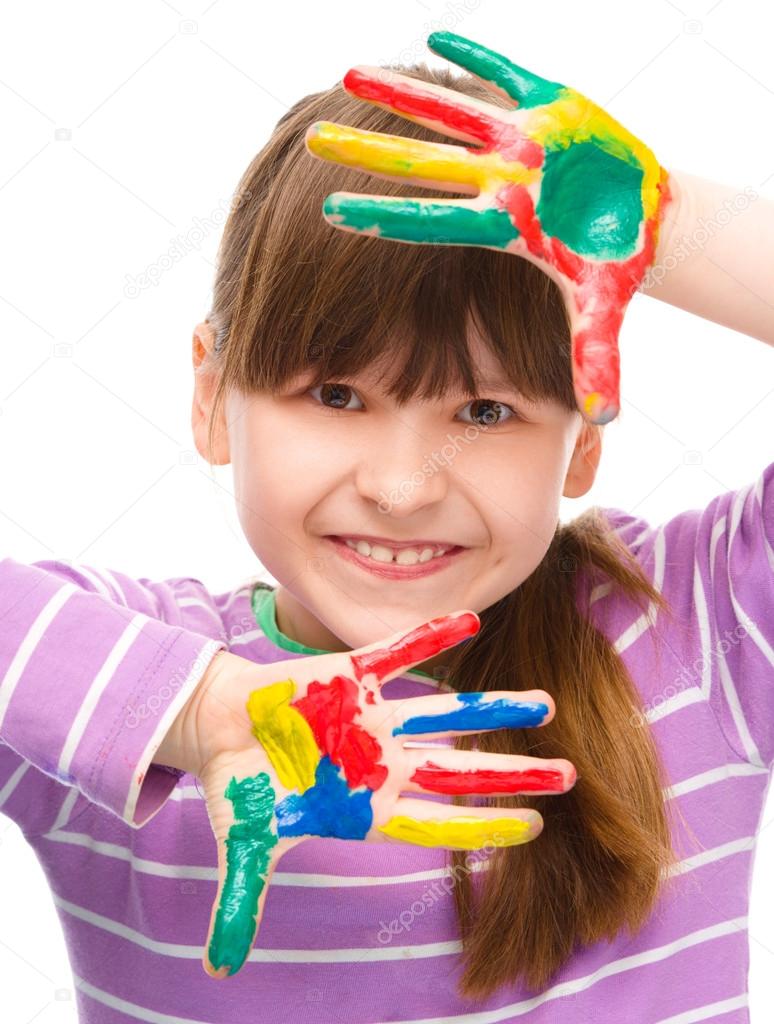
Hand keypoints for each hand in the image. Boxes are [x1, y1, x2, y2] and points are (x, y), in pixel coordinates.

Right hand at [165, 610, 575, 978]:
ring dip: (493, 707)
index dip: (485, 827)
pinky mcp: (350, 676)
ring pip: (445, 712)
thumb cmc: (239, 788)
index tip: (534, 829)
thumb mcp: (244, 846)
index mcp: (367, 806)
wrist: (218, 727)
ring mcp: (373, 718)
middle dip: (514, 775)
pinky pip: (398, 654)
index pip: (438, 823)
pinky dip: (430, 639)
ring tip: (547, 703)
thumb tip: (218, 969)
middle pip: (461, 770)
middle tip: (571, 777)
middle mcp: (383, 762)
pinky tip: (470, 621)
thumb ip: (241, 901)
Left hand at [304, 30, 672, 424]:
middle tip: (314, 139)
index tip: (325, 211)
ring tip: (349, 73)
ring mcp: (520, 144)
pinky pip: (508, 75)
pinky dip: (478, 54)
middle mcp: (497, 183)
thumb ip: (596, 360)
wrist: (639, 222)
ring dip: (402, 94)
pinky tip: (437, 31)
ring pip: (451, 113)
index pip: (429, 222)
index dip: (381, 217)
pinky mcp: (552, 107)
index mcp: (501, 228)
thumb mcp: (602, 312)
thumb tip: (604, 419)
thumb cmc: (609, 266)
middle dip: (369, 152)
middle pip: (421, 165)